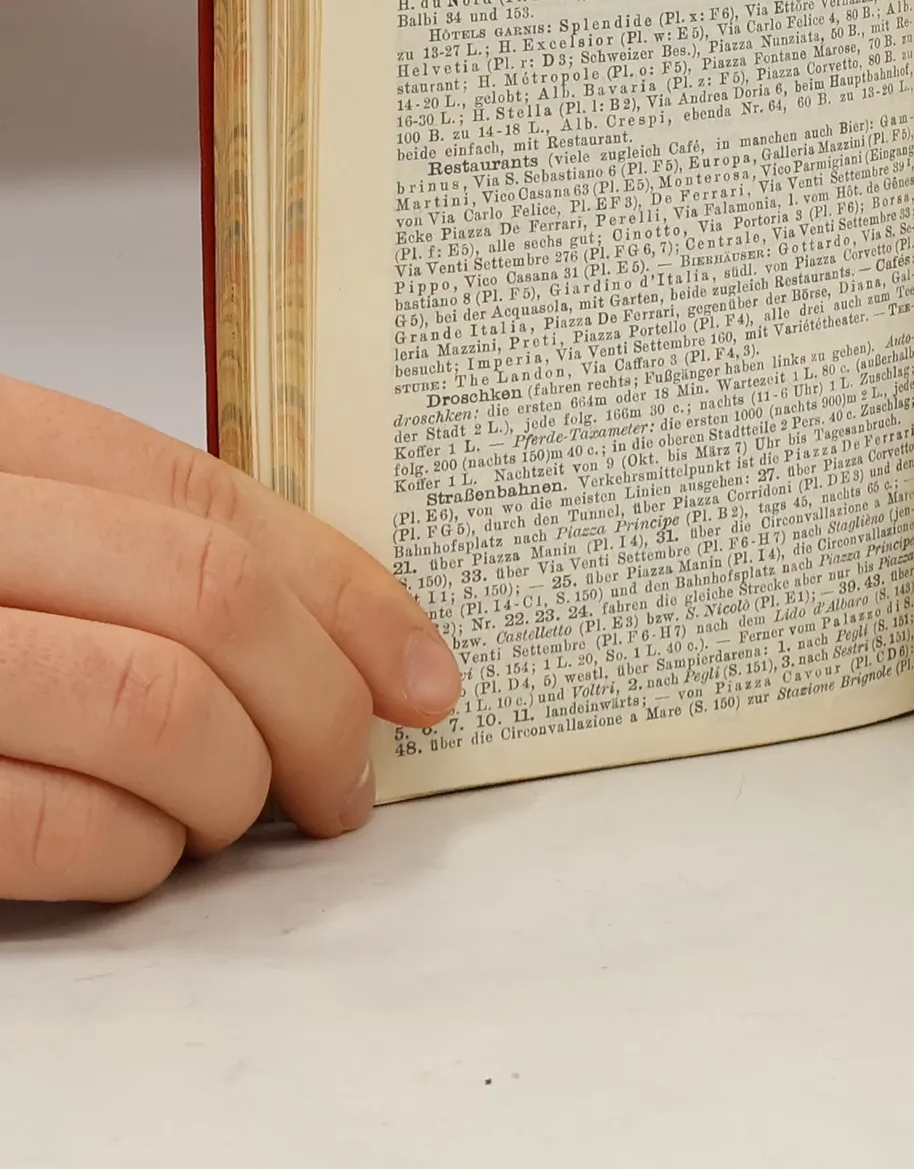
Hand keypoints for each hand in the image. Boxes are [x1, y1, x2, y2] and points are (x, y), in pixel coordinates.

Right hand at [0, 376, 461, 901]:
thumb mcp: (17, 525)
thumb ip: (139, 551)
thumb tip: (353, 644)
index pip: (220, 505)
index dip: (352, 598)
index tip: (425, 679)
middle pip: (209, 603)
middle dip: (317, 707)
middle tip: (347, 779)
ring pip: (152, 708)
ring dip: (231, 788)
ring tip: (234, 815)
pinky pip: (51, 824)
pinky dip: (132, 855)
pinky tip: (141, 854)